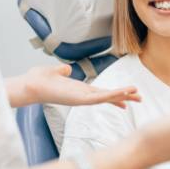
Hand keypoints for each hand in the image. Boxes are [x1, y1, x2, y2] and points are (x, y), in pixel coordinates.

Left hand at [21, 64, 140, 107]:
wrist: (29, 85)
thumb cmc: (39, 80)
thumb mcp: (55, 72)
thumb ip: (62, 71)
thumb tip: (66, 69)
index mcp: (78, 90)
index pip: (100, 93)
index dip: (114, 94)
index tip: (127, 96)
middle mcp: (82, 96)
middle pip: (107, 97)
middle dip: (124, 97)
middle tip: (140, 98)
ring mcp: (81, 99)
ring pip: (106, 98)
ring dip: (121, 96)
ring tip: (137, 94)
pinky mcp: (78, 100)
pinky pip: (98, 98)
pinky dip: (111, 96)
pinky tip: (122, 94)